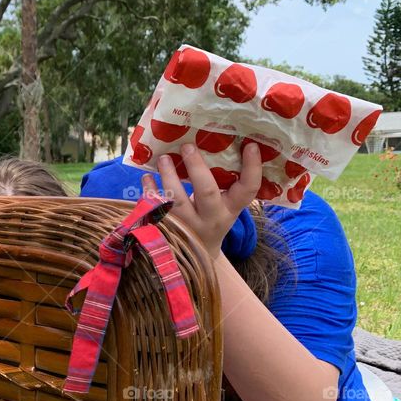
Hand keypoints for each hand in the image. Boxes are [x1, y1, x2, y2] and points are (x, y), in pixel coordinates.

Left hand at [142, 142, 261, 258]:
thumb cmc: (212, 219)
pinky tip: (147, 177)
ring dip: (169, 176)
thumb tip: (217, 143)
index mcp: (231, 208)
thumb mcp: (225, 206)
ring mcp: (188, 226)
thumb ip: (224, 184)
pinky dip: (150, 191)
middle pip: (207, 192)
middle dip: (196, 167)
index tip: (251, 145)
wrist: (196, 257)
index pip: (248, 189)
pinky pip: (155, 208)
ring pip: (177, 201)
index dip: (252, 168)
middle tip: (187, 146)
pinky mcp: (167, 229)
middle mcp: (211, 218)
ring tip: (163, 158)